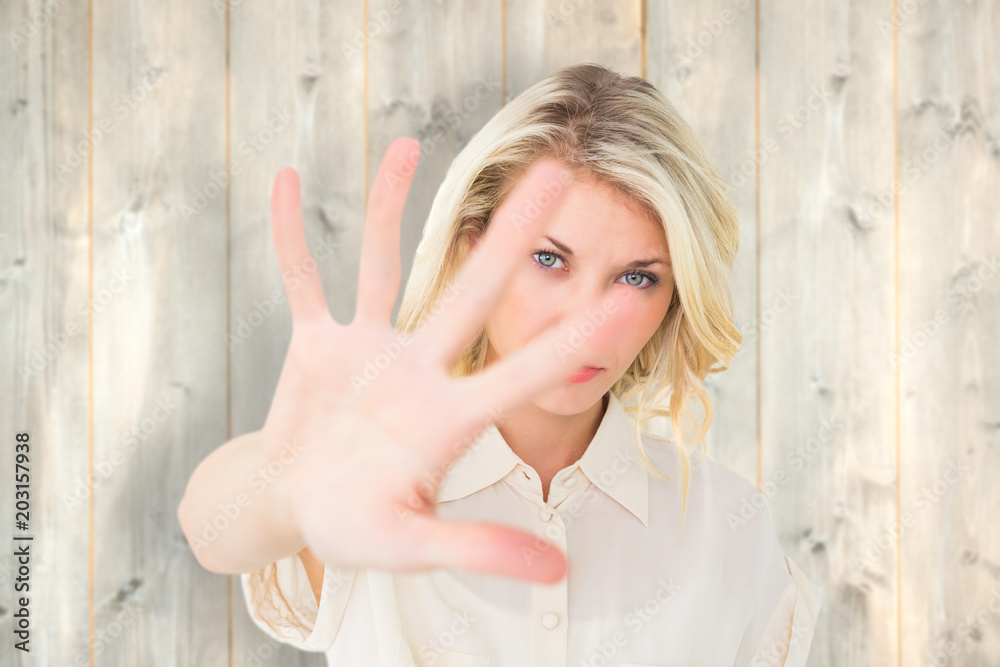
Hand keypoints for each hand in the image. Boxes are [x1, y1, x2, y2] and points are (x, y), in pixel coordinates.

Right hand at [261, 137, 639, 582]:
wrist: (299, 505)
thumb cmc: (356, 527)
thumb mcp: (411, 545)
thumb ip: (477, 550)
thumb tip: (561, 572)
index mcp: (450, 419)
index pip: (524, 370)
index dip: (574, 335)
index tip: (627, 294)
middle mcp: (419, 370)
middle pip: (472, 291)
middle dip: (510, 235)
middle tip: (557, 174)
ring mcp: (368, 350)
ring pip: (387, 265)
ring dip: (392, 206)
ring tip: (408, 144)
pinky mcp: (318, 344)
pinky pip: (304, 280)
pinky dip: (291, 237)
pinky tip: (283, 184)